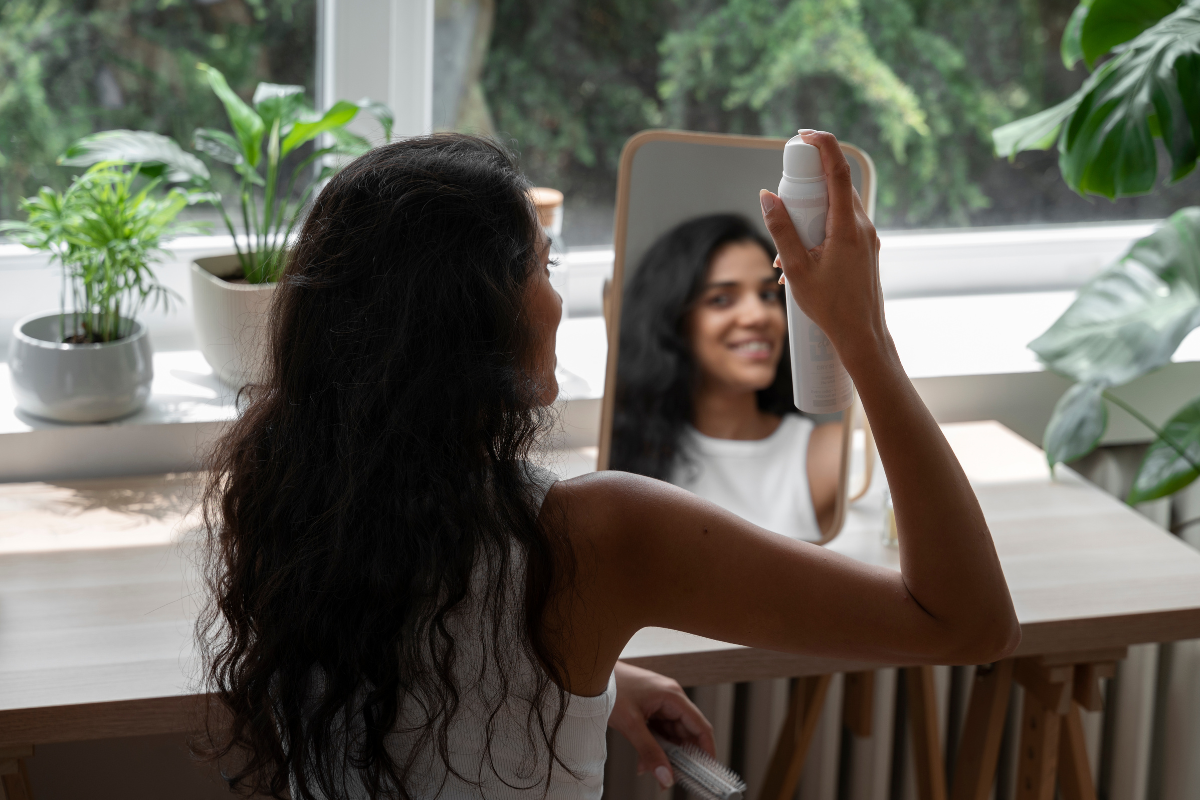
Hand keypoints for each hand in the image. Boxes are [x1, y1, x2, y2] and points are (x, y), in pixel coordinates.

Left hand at [608, 661, 715, 790]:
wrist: (590, 675)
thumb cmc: (610, 688)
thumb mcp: (631, 724)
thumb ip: (650, 752)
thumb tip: (666, 776)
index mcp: (673, 696)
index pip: (701, 726)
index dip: (707, 750)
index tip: (707, 771)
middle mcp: (670, 699)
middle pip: (686, 733)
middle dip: (680, 757)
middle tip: (671, 777)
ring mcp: (659, 703)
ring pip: (671, 735)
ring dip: (663, 754)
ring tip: (650, 769)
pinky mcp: (649, 708)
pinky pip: (659, 731)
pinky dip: (653, 746)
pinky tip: (643, 760)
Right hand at [759, 130, 890, 372]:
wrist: (861, 334)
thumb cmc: (830, 307)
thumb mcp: (796, 268)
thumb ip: (780, 230)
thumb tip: (767, 197)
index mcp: (848, 226)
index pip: (838, 170)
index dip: (823, 145)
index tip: (804, 135)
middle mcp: (862, 226)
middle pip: (836, 185)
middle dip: (808, 184)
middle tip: (785, 200)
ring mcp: (867, 237)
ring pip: (837, 206)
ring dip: (811, 212)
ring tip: (788, 247)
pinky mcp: (865, 247)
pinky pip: (841, 224)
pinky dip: (819, 228)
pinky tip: (801, 257)